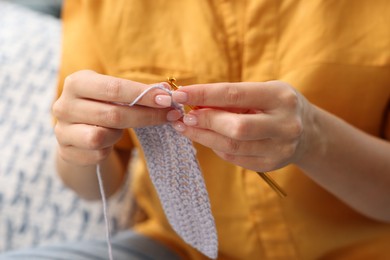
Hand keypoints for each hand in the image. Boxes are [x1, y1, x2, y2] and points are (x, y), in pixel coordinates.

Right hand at [53, 70, 181, 165]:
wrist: (78, 132)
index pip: (114, 88)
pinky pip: (97, 154)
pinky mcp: (66, 152)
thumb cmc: (102, 107)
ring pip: (100, 136)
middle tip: (170, 116)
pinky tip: (109, 143)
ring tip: (120, 130)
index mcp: (76, 82)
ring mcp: (61, 130)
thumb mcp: (113, 94)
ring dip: (118, 135)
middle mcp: (63, 105)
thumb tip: (167, 91)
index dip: (143, 95)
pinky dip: (108, 149)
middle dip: (146, 116)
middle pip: (112, 114)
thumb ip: (136, 93)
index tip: (167, 100)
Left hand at [172, 81, 312, 171]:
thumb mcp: (262, 92)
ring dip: (203, 137)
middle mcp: (284, 124)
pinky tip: (206, 137)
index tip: (180, 95)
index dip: (204, 95)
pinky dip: (216, 146)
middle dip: (205, 121)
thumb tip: (195, 105)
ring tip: (186, 127)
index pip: (235, 94)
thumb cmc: (277, 105)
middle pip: (236, 127)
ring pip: (232, 146)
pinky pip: (234, 158)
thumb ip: (232, 98)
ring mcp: (279, 148)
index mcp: (280, 97)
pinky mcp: (271, 165)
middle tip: (184, 116)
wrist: (308, 132)